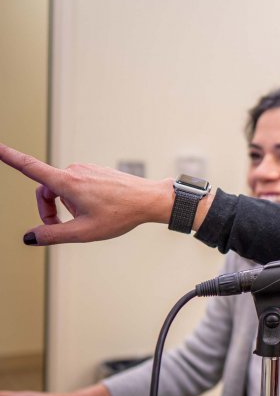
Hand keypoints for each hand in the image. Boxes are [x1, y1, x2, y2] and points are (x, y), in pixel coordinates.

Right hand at [0, 143, 173, 245]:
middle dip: (48, 210)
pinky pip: (77, 186)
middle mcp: (75, 170)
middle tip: (61, 229)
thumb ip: (53, 235)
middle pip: (45, 190)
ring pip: (62, 189)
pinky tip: (99, 209)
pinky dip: (78, 200)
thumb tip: (30, 238)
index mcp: (68, 182)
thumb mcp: (84, 232)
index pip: (31, 168)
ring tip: (88, 218)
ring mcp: (86, 169)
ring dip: (66, 206)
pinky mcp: (95, 171)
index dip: (10, 157)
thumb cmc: (121, 215)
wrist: (149, 200)